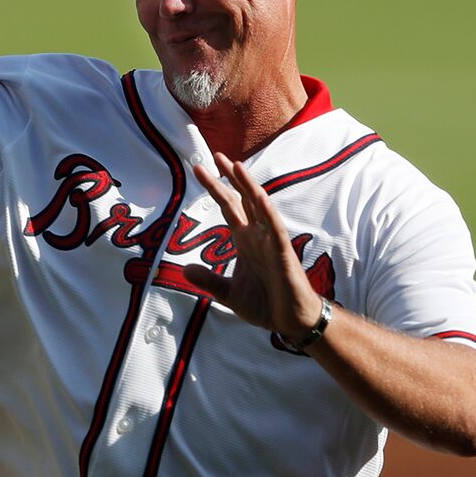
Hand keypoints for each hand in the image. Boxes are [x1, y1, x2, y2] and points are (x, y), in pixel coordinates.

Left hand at [184, 152, 324, 337]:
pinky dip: (269, 214)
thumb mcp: (228, 294)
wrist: (290, 322)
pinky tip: (262, 198)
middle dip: (229, 177)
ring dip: (249, 187)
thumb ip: (208, 281)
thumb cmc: (265, 304)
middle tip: (215, 154)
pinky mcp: (283, 255)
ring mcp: (271, 242)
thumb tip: (185, 270)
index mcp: (244, 240)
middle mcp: (257, 235)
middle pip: (242, 199)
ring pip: (260, 207)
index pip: (228, 207)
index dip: (215, 187)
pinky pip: (276, 231)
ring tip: (236, 166)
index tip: (200, 168)